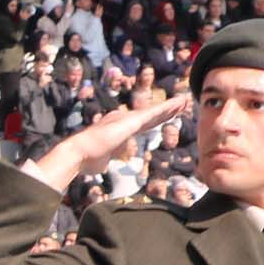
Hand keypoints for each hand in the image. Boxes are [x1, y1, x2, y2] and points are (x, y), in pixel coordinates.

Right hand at [26, 93, 189, 195]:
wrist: (79, 153)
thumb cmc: (86, 160)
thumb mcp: (101, 159)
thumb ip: (105, 158)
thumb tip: (101, 163)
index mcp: (118, 128)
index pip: (141, 124)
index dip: (155, 120)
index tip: (166, 117)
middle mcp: (123, 119)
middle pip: (150, 116)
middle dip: (166, 111)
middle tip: (180, 105)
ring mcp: (127, 119)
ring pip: (155, 111)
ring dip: (170, 106)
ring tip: (184, 101)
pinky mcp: (131, 121)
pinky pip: (154, 113)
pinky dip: (167, 107)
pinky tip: (178, 103)